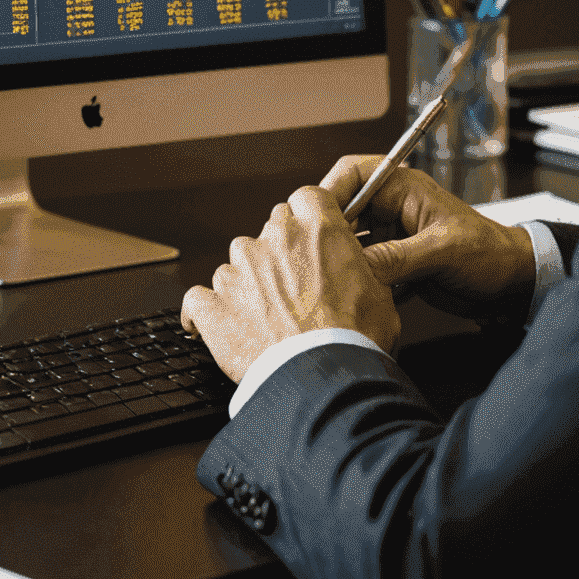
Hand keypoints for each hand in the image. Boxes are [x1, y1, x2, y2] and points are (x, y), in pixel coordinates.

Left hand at [181, 185, 401, 382]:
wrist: (321, 380)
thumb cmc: (353, 339)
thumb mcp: (380, 292)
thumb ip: (363, 265)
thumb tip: (366, 263)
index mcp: (316, 229)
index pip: (306, 198)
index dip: (310, 219)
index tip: (314, 238)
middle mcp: (273, 240)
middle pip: (271, 228)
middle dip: (281, 252)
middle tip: (297, 287)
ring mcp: (238, 270)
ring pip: (237, 263)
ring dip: (248, 283)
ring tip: (268, 317)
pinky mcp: (213, 304)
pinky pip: (198, 300)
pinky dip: (206, 312)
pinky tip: (217, 326)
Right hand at [320, 155, 536, 324]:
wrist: (512, 285)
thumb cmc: (490, 254)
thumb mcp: (444, 251)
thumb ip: (400, 257)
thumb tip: (359, 265)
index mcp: (404, 189)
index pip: (354, 174)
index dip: (330, 190)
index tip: (313, 215)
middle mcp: (393, 209)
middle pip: (344, 210)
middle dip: (328, 231)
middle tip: (315, 254)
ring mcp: (392, 237)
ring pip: (350, 242)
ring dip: (341, 258)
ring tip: (329, 277)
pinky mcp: (394, 264)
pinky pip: (363, 266)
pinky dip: (357, 278)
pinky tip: (352, 293)